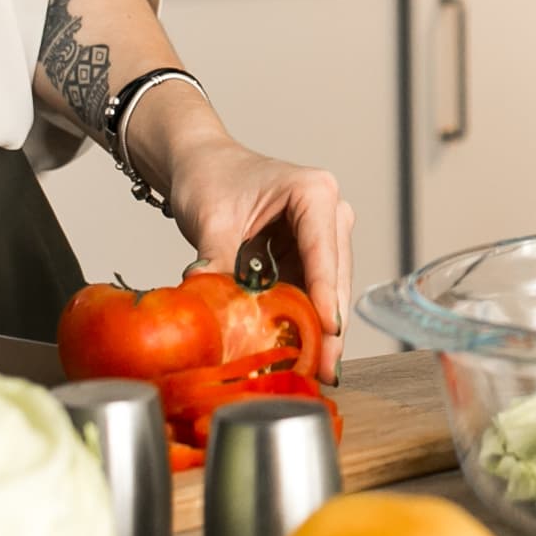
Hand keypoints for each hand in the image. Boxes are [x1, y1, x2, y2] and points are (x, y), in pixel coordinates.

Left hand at [160, 126, 355, 377]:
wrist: (201, 164)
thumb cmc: (210, 177)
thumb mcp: (211, 219)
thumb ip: (217, 260)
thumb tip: (212, 302)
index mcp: (314, 192)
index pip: (323, 251)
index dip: (325, 294)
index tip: (328, 331)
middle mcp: (330, 212)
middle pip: (334, 276)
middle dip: (330, 325)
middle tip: (324, 369)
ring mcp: (323, 235)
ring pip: (328, 290)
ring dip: (320, 330)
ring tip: (315, 371)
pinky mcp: (308, 255)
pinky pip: (311, 292)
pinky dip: (304, 320)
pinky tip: (300, 352)